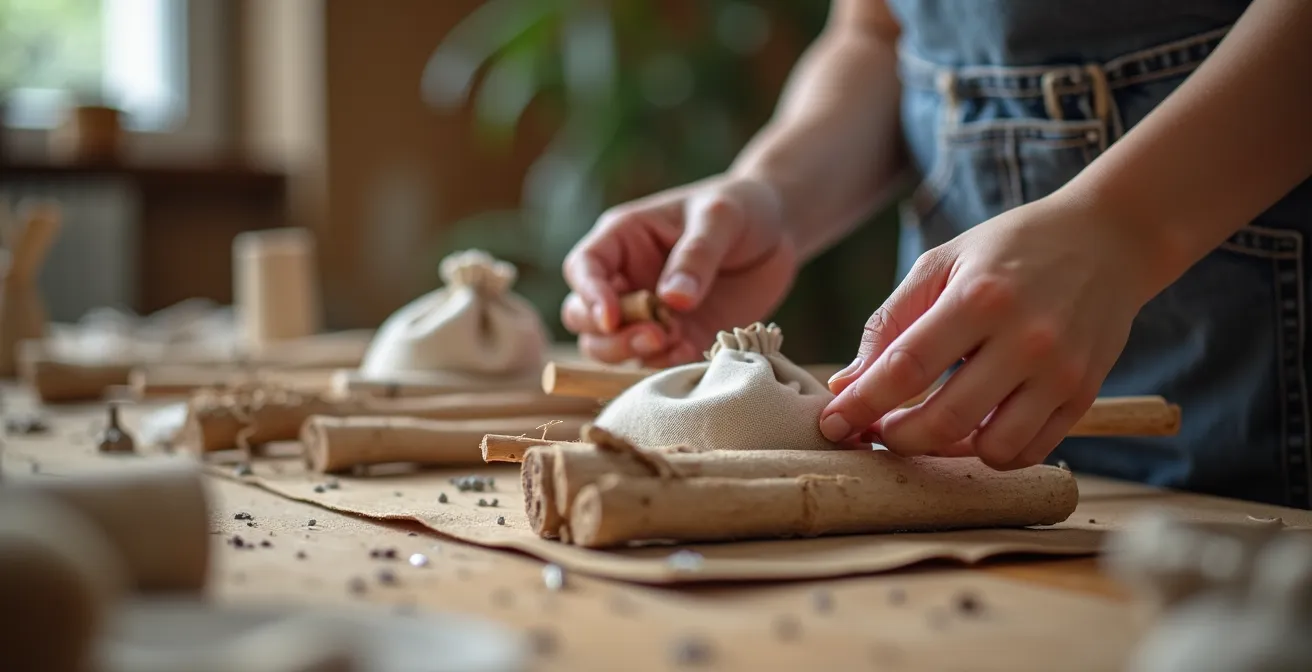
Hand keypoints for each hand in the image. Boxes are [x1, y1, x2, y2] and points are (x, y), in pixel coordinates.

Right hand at [561, 175, 797, 365]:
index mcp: (624, 239)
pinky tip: (691, 354)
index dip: (589, 296)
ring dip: (632, 354)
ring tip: (674, 345)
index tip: (611, 318)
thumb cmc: (742, 207)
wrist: (779, 232)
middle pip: (584, 317)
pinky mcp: (678, 338)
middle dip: (608, 335)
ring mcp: (650, 313)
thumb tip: (672, 299)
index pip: (584, 268)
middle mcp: (627, 279)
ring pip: (610, 347)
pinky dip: (665, 365)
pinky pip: (655, 362)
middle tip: (653, 335)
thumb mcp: (721, 216)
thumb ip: (697, 254)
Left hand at [820, 192, 1158, 468]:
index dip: (862, 404)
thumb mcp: (941, 263)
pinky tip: (972, 429)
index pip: (907, 369)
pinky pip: (1029, 450)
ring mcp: (1060, 372)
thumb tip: (846, 385)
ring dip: (947, 452)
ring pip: (991, 448)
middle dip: (896, 437)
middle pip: (945, 419)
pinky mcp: (1084, 394)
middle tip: (876, 432)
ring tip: (928, 428)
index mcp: (980, 298)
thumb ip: (890, 323)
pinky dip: (992, 452)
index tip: (832, 424)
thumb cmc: (1010, 249)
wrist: (1108, 240)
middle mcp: (1025, 339)